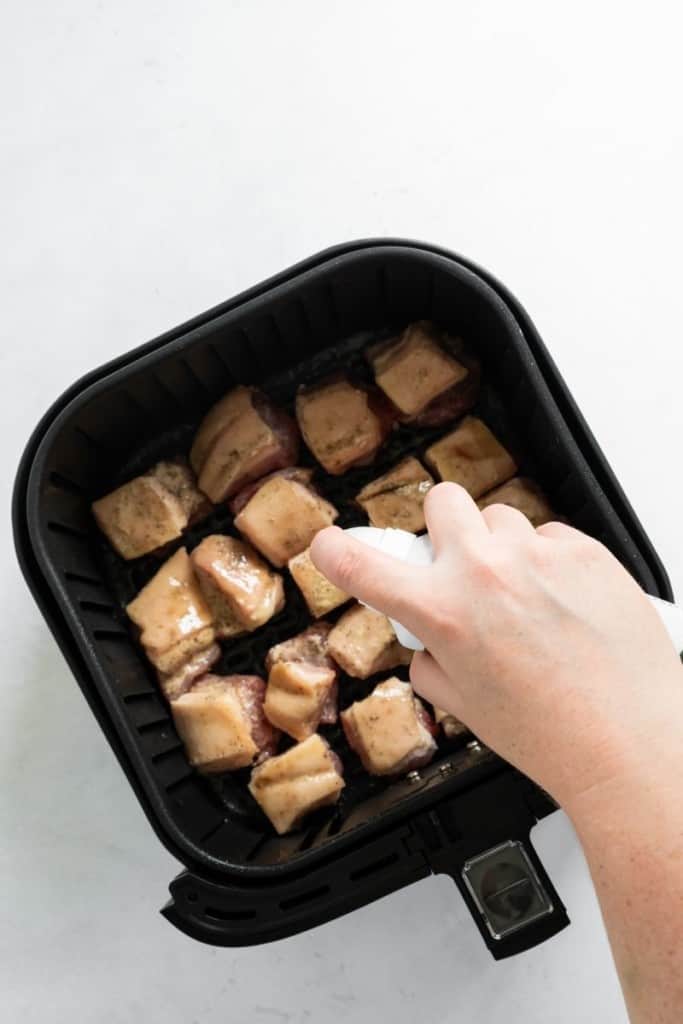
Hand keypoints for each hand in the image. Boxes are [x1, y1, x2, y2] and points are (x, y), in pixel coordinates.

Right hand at [310, 483, 682, 812]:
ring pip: (501, 518)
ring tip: (524, 596)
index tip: (330, 545)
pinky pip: (551, 536)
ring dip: (500, 547)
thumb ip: (431, 660)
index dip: (335, 552)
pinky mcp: (585, 550)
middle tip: (460, 564)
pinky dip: (548, 561)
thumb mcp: (463, 706)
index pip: (362, 566)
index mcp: (443, 612)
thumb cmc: (551, 734)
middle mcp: (485, 572)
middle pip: (443, 500)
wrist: (629, 740)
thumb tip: (431, 639)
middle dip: (444, 528)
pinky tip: (563, 603)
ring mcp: (537, 555)